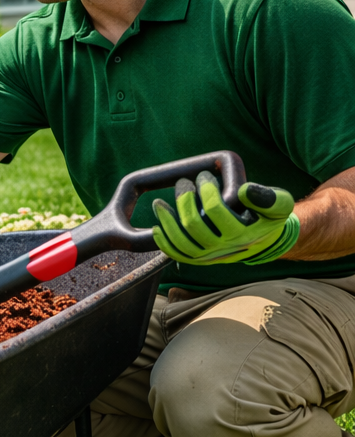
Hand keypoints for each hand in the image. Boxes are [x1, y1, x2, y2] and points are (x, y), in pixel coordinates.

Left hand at [152, 170, 298, 264]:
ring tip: (159, 204)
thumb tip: (245, 190)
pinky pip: (178, 255)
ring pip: (181, 242)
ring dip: (166, 221)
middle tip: (183, 183)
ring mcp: (211, 256)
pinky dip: (164, 242)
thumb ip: (268, 197)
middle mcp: (225, 248)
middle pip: (194, 225)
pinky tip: (157, 227)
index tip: (204, 176)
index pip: (216, 209)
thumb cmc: (268, 217)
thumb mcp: (280, 204)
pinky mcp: (200, 260)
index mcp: (243, 233)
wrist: (264, 239)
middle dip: (184, 200)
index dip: (206, 190)